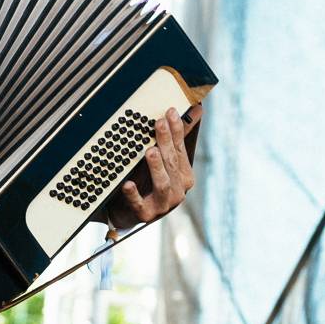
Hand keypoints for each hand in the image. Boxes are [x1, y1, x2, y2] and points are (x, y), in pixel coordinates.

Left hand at [102, 104, 200, 228]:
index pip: (180, 149)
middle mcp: (178, 190)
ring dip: (156, 167)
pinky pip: (139, 204)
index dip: (176, 131)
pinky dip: (133, 194)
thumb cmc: (149, 182)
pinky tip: (127, 184)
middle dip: (166, 142)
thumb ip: (178, 137)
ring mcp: (163, 204)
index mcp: (184, 176)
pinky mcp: (145, 215)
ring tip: (150, 151)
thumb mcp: (164, 160)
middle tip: (159, 123)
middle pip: (171, 163)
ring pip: (162, 183)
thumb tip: (197, 109)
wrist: (130, 213)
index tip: (170, 112)